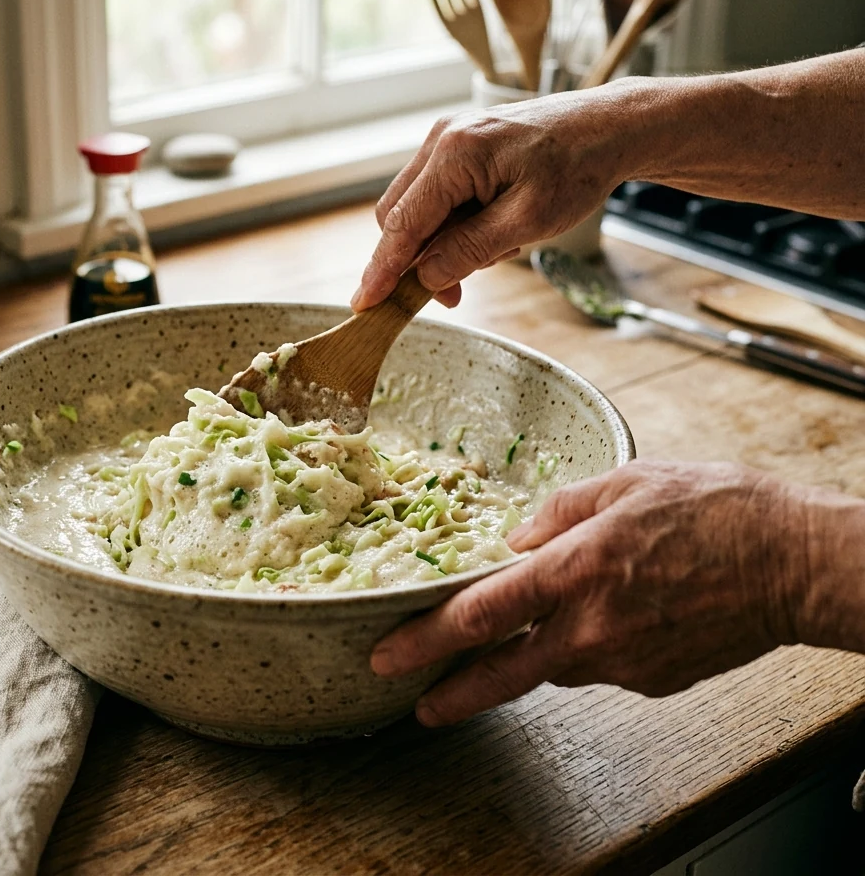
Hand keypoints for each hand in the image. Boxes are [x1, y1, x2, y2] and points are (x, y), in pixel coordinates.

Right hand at [352, 90, 626, 311]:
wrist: (608, 126)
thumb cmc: (577, 168)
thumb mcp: (529, 221)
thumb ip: (471, 249)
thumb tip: (425, 277)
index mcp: (456, 153)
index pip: (403, 224)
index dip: (382, 270)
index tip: (364, 305)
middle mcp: (441, 138)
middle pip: (398, 216)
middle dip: (417, 260)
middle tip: (455, 293)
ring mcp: (446, 138)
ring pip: (415, 208)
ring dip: (440, 242)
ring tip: (496, 248)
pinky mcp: (457, 144)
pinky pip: (435, 195)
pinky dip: (452, 223)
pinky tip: (491, 228)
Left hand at [369, 461, 862, 726]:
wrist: (797, 565)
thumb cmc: (718, 511)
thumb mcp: (628, 482)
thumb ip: (560, 511)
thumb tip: (517, 539)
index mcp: (576, 570)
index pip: (481, 615)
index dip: (426, 638)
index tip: (389, 655)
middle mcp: (592, 627)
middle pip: (502, 674)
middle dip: (452, 693)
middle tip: (418, 705)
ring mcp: (623, 662)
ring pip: (554, 666)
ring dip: (534, 653)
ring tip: (541, 625)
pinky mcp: (652, 682)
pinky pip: (600, 666)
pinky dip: (590, 646)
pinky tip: (615, 617)